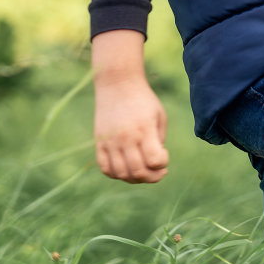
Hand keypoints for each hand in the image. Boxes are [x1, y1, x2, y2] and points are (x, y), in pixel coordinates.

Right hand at [92, 30, 168, 183]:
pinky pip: (105, 168)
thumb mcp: (159, 115)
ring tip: (143, 171)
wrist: (118, 84)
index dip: (163, 164)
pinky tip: (126, 169)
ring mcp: (111, 141)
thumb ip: (159, 140)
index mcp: (144, 129)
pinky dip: (116, 174)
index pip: (154, 160)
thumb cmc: (143, 100)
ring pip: (121, 174)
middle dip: (152, 177)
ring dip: (135, 179)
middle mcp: (126, 138)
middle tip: (159, 171)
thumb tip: (154, 164)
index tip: (164, 154)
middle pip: (138, 172)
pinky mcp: (99, 142)